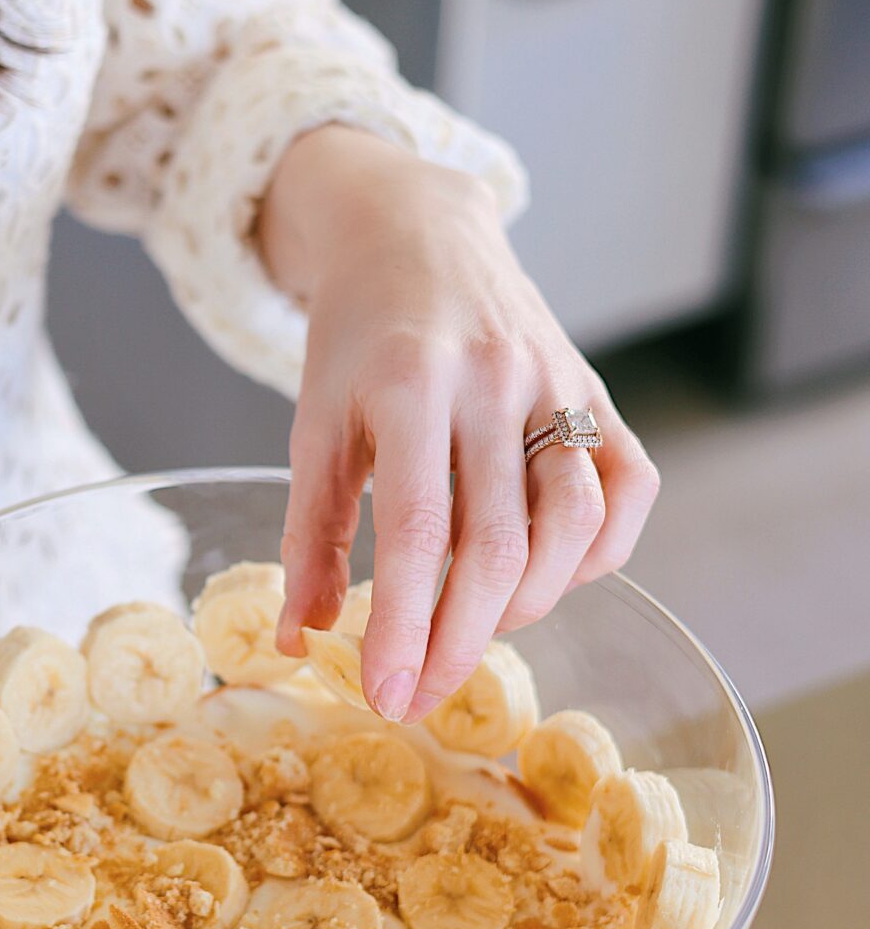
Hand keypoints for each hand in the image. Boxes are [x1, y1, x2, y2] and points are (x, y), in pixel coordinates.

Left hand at [259, 125, 659, 719]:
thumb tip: (301, 640)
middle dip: (460, 641)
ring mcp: (557, 381)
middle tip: (420, 696)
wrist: (414, 232)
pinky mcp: (598, 389)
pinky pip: (626, 489)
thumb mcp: (313, 426)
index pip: (417, 530)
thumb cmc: (356, 338)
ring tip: (472, 629)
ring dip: (526, 603)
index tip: (388, 696)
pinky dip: (595, 552)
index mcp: (408, 381)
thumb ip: (309, 535)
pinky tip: (544, 575)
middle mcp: (493, 378)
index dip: (406, 625)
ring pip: (572, 524)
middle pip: (498, 544)